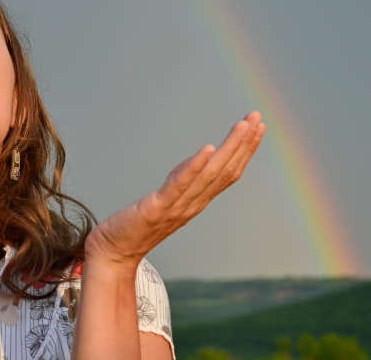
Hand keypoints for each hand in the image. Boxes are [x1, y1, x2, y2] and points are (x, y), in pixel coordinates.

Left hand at [85, 111, 265, 267]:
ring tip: (242, 124)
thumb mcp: (163, 202)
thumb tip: (195, 162)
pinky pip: (179, 186)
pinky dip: (194, 167)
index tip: (257, 127)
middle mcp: (192, 204)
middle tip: (257, 116)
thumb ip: (179, 185)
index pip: (227, 174)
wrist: (113, 255)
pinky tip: (207, 149)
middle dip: (243, 143)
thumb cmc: (133, 229)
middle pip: (225, 171)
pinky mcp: (156, 208)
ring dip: (229, 148)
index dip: (243, 150)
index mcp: (195, 202)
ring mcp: (176, 207)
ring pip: (210, 174)